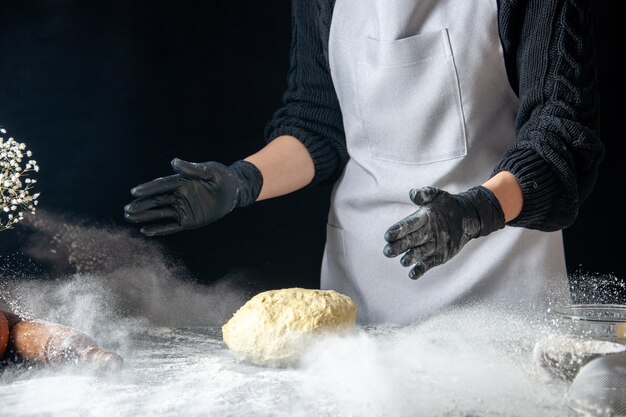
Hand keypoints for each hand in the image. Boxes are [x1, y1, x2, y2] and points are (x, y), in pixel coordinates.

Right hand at [124, 158, 261, 235]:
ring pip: (160, 213)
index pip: (161, 186)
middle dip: (141, 204)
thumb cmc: (223, 177)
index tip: (134, 192)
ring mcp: (182, 208)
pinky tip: (146, 231)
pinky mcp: (188, 220)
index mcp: (181, 182)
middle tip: (126, 210)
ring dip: (145, 216)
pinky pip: (171, 226)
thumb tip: (173, 163)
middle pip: (156, 200)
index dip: (148, 189)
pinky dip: (159, 229)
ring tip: (129, 218)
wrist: (234, 190)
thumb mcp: (210, 171)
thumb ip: (192, 169)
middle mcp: (178, 195)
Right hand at [383, 186, 504, 278]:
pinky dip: (420, 270)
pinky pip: (427, 264)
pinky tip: (413, 274)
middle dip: (398, 247)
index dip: (398, 230)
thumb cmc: (447, 204)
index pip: (407, 225)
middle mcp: (421, 234)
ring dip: (409, 258)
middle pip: (408, 241)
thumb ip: (426, 194)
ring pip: (417, 253)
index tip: (388, 235)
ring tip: (404, 261)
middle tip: (387, 252)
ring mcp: (429, 246)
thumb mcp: (437, 195)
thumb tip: (413, 194)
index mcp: (419, 219)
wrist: (465, 216)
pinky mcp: (437, 257)